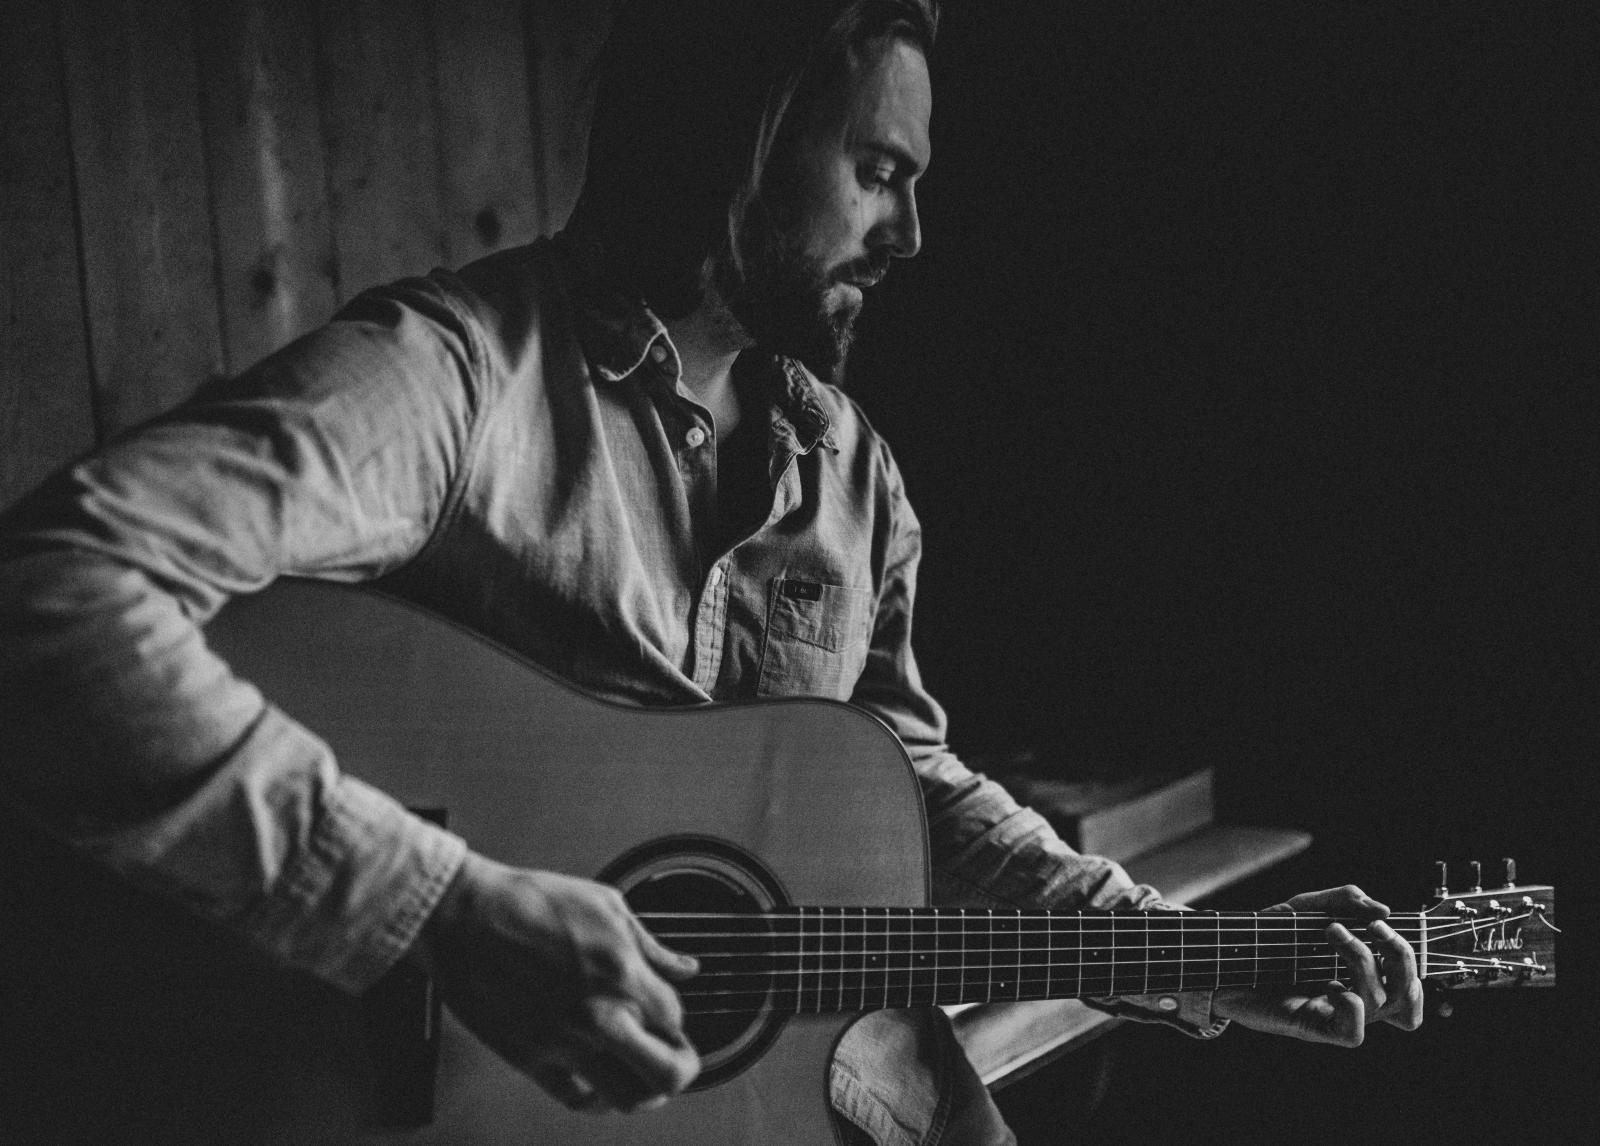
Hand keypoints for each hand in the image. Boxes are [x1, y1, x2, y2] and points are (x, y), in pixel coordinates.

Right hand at [412, 852, 700, 1112]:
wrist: (465, 916)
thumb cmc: (528, 901)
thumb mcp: (606, 905)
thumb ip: (651, 945)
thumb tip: (684, 967)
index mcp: (623, 973)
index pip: (676, 1017)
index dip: (677, 1018)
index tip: (668, 1015)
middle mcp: (601, 1015)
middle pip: (668, 1072)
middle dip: (681, 1068)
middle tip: (676, 1060)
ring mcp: (566, 1042)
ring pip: (629, 1097)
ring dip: (644, 1090)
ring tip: (641, 1074)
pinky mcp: (532, 1059)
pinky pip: (577, 1098)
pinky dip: (597, 1098)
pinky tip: (599, 1083)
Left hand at [1211, 884, 1423, 1045]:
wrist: (1221, 954)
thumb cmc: (1265, 936)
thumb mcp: (1304, 909)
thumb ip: (1343, 901)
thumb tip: (1383, 908)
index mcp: (1358, 976)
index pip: (1410, 985)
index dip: (1411, 960)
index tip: (1382, 924)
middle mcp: (1353, 998)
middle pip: (1407, 996)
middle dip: (1400, 956)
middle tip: (1374, 927)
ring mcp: (1333, 1014)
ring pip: (1379, 1003)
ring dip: (1362, 960)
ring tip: (1331, 930)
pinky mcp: (1311, 1026)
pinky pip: (1352, 1034)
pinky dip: (1352, 1007)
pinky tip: (1332, 984)